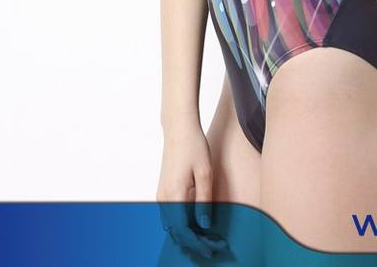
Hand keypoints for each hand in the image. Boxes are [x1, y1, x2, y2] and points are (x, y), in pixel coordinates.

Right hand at [156, 123, 228, 259]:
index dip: (198, 243)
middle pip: (177, 232)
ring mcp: (161, 195)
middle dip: (195, 243)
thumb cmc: (194, 146)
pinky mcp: (164, 191)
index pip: (184, 230)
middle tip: (214, 247)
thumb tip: (205, 224)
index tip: (213, 248)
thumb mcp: (205, 172)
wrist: (178, 128)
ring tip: (208, 239)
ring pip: (173, 225)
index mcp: (174, 195)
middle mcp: (164, 198)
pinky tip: (197, 225)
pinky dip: (183, 225)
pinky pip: (172, 216)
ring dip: (189, 235)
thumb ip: (204, 200)